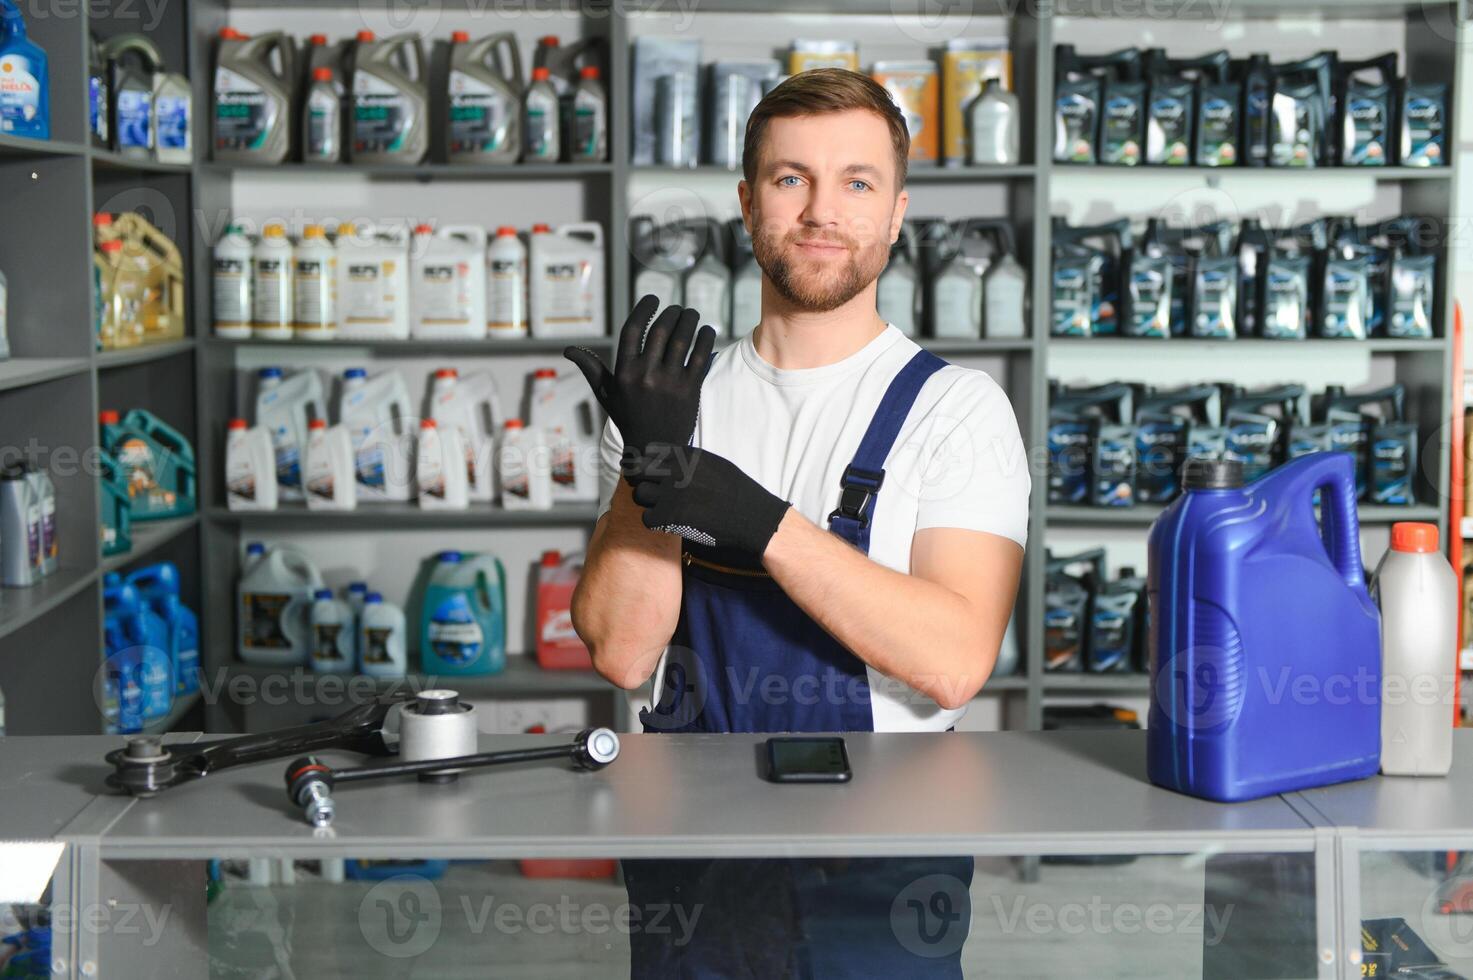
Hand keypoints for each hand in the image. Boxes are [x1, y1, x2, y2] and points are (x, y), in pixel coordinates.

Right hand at [564, 295, 716, 483]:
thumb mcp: (606, 395)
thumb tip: (568, 350)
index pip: (633, 329)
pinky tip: (706, 330)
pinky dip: (706, 338)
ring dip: (689, 320)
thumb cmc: (628, 418)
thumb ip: (591, 368)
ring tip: (691, 314)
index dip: (644, 308)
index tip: (654, 298)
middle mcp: (646, 375)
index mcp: (624, 372)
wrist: (655, 450)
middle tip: (676, 309)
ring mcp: (670, 382)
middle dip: (671, 313)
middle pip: (661, 330)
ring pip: (683, 339)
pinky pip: (701, 355)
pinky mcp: (691, 390)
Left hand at [630, 444, 790, 556]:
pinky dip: (656, 523)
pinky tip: (670, 523)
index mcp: (685, 455)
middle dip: (641, 481)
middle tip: (653, 492)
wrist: (752, 516)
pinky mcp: (670, 517)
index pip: (648, 452)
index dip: (648, 464)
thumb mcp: (713, 463)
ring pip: (639, 495)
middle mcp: (674, 470)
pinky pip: (647, 518)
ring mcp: (670, 493)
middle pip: (636, 471)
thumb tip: (666, 461)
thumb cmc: (736, 491)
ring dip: (649, 503)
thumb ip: (687, 460)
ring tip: (665, 509)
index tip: (655, 474)